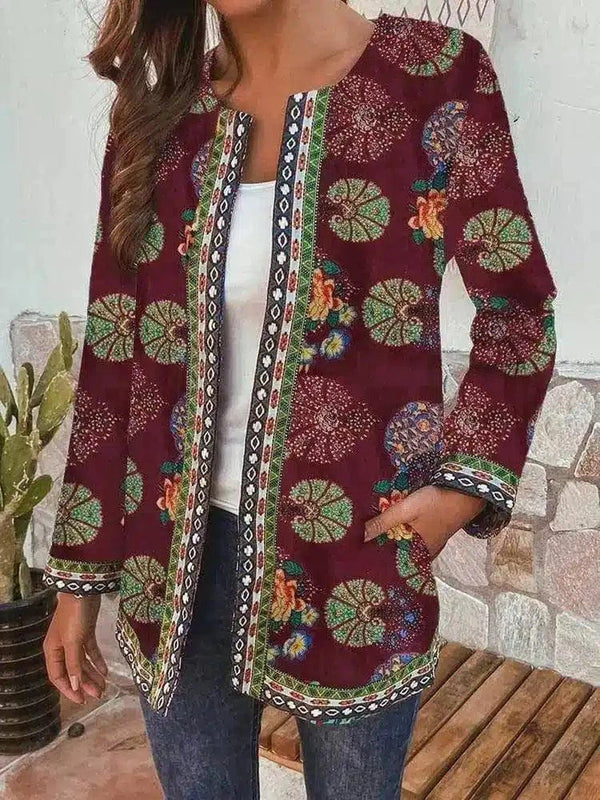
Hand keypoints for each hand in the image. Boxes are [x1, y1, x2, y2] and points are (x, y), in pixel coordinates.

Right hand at [43, 593, 107, 703]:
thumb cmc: (74, 616)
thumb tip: (74, 685)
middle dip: (85, 684)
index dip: (69, 690)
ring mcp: (74, 640)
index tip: (82, 700)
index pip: (58, 677)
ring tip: (104, 687)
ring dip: (92, 675)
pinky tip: (105, 671)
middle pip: (73, 671)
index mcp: (53, 651)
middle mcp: (62, 647)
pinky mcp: (86, 632)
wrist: (84, 590)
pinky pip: (91, 651)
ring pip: (83, 663)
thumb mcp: (73, 642)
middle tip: (99, 695)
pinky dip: (97, 661)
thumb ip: (74, 664)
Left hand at [364, 486, 486, 558]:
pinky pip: (415, 537)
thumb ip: (384, 522)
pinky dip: (404, 533)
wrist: (467, 493)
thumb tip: (360, 537)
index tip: (358, 550)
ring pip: (406, 544)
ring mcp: (432, 543)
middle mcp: (425, 552)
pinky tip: (394, 527)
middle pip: (398, 552)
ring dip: (393, 538)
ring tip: (373, 533)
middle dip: (383, 546)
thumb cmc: (435, 503)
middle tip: (361, 541)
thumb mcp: (406, 509)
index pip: (390, 559)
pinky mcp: (435, 533)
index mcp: (417, 552)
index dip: (375, 553)